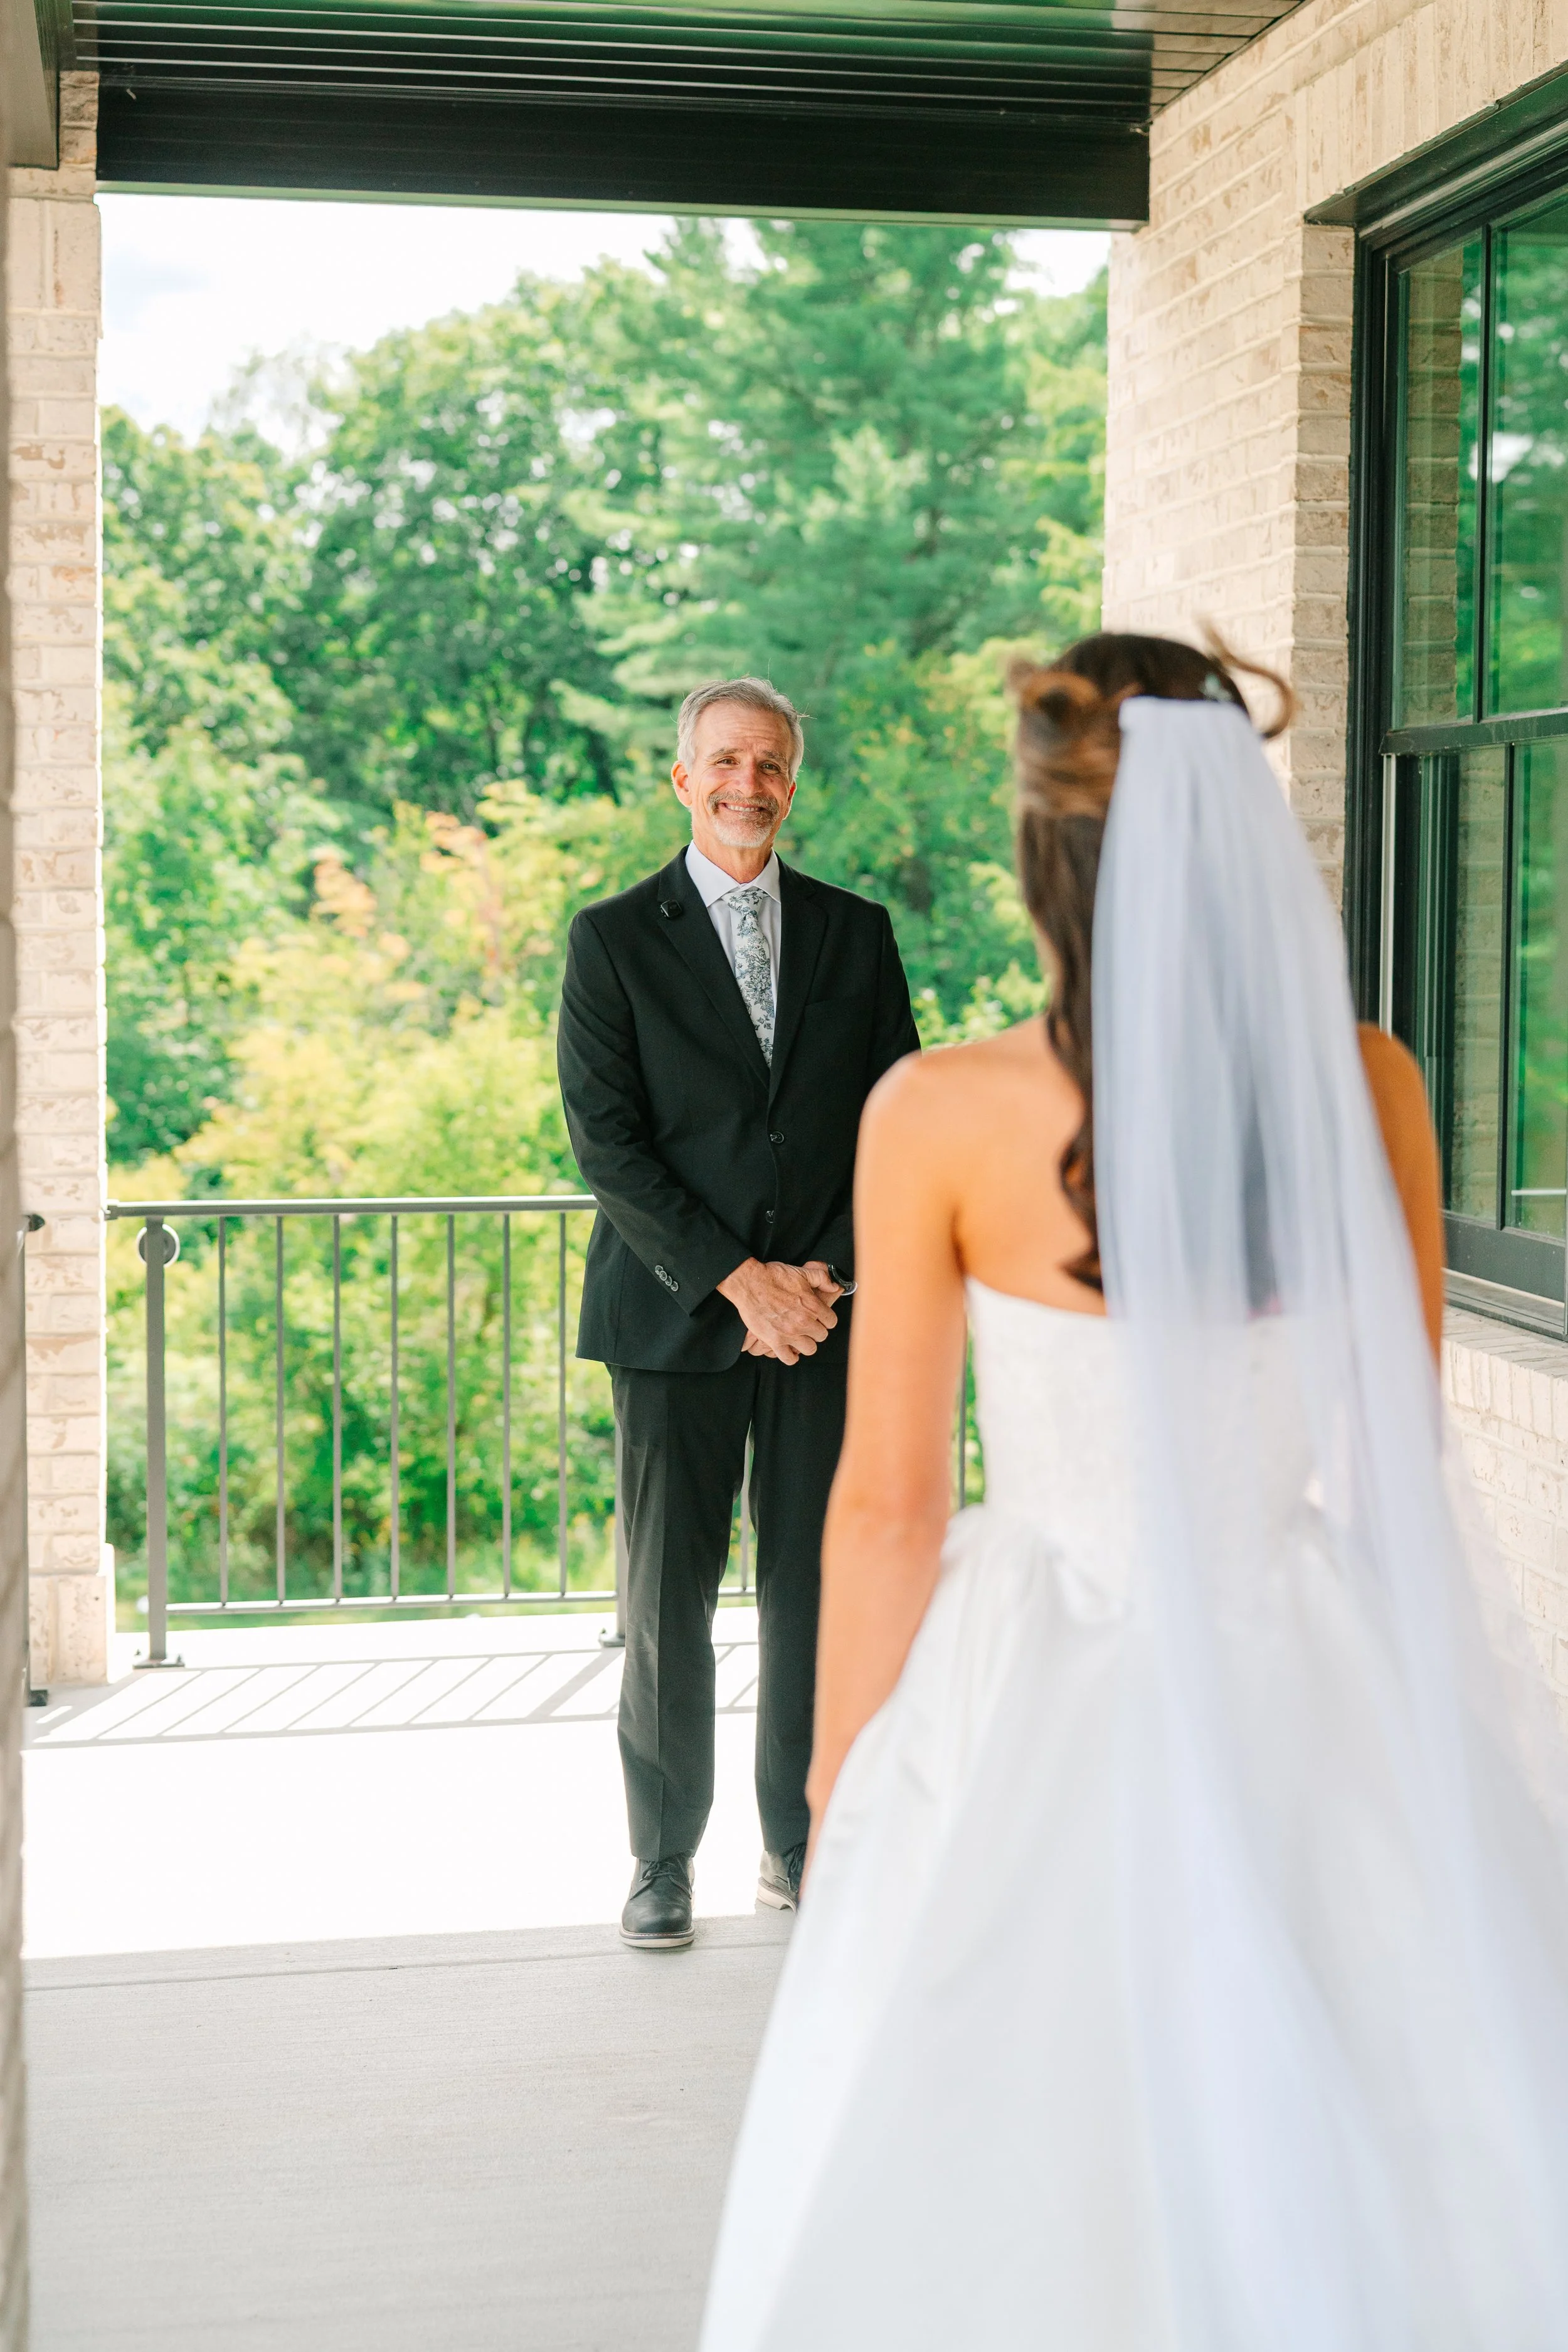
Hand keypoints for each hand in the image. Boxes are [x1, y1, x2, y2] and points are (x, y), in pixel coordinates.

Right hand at [717, 1258, 838, 1364]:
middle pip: (821, 1336)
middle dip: (816, 1330)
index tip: (818, 1318)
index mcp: (812, 1305)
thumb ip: (821, 1278)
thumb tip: (834, 1286)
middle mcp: (803, 1321)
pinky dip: (791, 1356)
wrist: (749, 1282)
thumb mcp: (801, 1272)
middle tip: (807, 1326)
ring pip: (809, 1349)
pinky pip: (789, 1358)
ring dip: (806, 1343)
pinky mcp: (774, 1341)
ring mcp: (789, 1333)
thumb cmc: (773, 1276)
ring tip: (799, 1337)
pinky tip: (789, 1349)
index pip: (831, 1322)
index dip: (825, 1319)